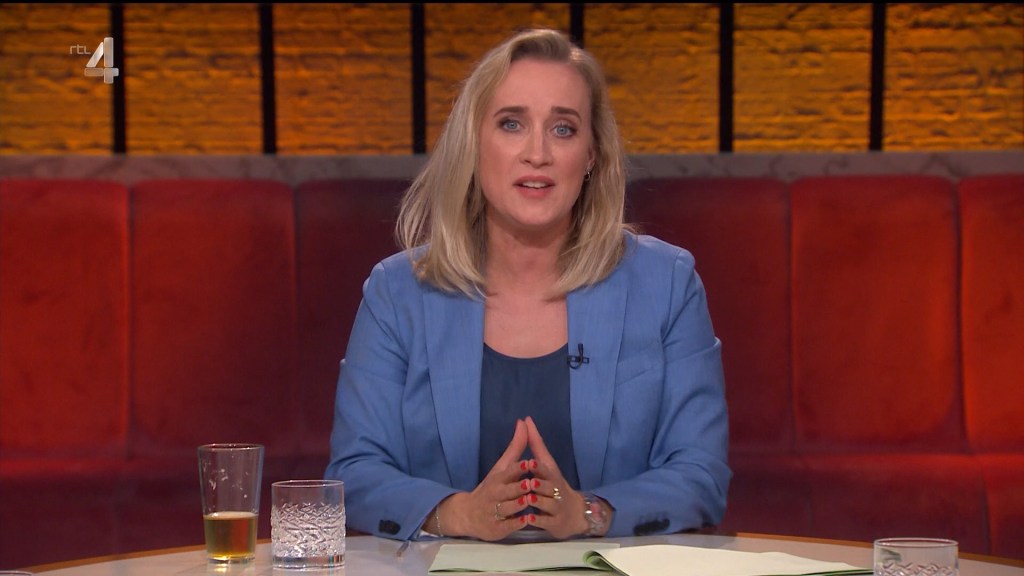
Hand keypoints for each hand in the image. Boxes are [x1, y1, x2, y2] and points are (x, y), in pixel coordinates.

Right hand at [434, 418, 533, 540]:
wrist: (469, 514)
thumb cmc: (491, 487)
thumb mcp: (501, 467)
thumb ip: (516, 447)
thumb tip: (523, 421)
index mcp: (497, 478)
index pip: (508, 471)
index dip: (519, 468)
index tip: (529, 462)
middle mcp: (495, 494)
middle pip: (509, 490)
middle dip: (521, 487)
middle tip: (533, 483)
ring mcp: (496, 512)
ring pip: (510, 508)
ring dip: (520, 504)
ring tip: (530, 499)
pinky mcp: (498, 529)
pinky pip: (510, 525)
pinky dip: (518, 522)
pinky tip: (528, 518)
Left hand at [521, 416, 596, 538]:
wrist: (574, 513)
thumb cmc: (554, 484)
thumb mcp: (547, 464)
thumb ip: (535, 443)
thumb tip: (525, 419)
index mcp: (551, 474)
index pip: (546, 468)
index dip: (537, 466)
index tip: (529, 463)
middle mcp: (555, 489)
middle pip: (547, 486)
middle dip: (538, 485)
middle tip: (529, 483)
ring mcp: (556, 507)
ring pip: (546, 504)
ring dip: (536, 502)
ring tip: (527, 500)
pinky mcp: (554, 523)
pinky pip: (545, 522)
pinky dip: (537, 520)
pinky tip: (528, 518)